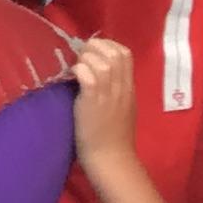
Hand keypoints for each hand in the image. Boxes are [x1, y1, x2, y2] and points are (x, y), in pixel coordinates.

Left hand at [71, 37, 136, 167]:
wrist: (111, 158)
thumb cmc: (112, 135)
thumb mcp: (122, 106)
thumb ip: (115, 87)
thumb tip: (99, 68)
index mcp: (129, 88)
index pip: (125, 53)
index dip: (107, 45)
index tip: (92, 52)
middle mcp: (122, 88)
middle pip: (116, 52)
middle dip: (94, 47)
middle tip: (81, 57)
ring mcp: (109, 95)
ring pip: (102, 62)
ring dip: (85, 59)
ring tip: (76, 68)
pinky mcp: (93, 102)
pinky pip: (88, 77)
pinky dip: (78, 71)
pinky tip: (72, 77)